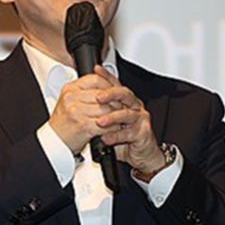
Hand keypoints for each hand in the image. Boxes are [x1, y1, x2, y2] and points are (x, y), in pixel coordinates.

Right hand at [48, 70, 119, 154]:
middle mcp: (72, 98)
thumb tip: (106, 79)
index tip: (115, 91)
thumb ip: (86, 90)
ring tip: (119, 118)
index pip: (95, 79)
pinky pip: (105, 124)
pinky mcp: (84, 126)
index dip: (109, 85)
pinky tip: (114, 128)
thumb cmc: (64, 122)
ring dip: (116, 115)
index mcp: (70, 89)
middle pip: (103, 95)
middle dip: (116, 101)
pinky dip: (113, 127)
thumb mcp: (71, 101)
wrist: (55, 141)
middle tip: (122, 106)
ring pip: (107, 109)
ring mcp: (77, 111)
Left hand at [93, 66, 165, 180]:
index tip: (96, 70)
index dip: (106, 76)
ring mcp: (139, 119)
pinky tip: (106, 138)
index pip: (115, 84)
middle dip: (111, 94)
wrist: (141, 154)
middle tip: (98, 97)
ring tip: (100, 122)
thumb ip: (99, 110)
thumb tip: (81, 100)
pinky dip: (117, 136)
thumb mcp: (109, 121)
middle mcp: (134, 106)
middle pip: (124, 94)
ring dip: (112, 117)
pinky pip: (130, 133)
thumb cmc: (124, 137)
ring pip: (127, 114)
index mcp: (125, 100)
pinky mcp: (143, 132)